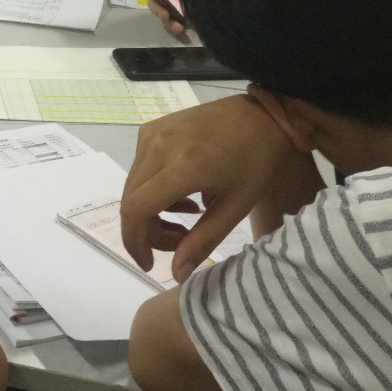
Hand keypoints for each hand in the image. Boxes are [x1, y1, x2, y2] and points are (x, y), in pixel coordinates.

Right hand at [120, 93, 303, 280]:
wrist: (260, 116)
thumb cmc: (255, 163)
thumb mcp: (235, 208)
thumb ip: (202, 241)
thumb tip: (175, 274)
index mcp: (183, 166)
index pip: (137, 210)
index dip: (136, 242)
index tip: (149, 263)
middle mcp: (157, 147)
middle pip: (131, 201)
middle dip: (147, 231)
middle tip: (178, 241)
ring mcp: (151, 134)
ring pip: (132, 186)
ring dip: (149, 212)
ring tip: (185, 219)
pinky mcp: (150, 129)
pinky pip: (139, 169)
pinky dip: (151, 190)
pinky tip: (180, 194)